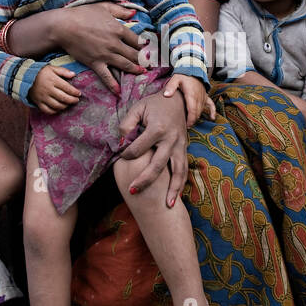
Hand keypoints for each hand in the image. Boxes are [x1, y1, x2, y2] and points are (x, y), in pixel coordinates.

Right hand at [29, 66, 80, 113]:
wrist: (24, 77)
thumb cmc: (40, 72)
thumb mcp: (52, 68)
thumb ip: (63, 71)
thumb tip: (74, 74)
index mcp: (53, 80)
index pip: (67, 88)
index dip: (75, 92)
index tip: (79, 93)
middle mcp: (48, 90)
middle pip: (63, 98)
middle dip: (72, 100)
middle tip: (76, 100)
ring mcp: (43, 97)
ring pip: (57, 105)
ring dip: (65, 106)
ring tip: (69, 104)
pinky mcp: (38, 102)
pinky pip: (48, 110)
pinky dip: (55, 111)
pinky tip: (59, 108)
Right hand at [56, 3, 144, 94]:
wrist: (64, 26)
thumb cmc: (82, 14)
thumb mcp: (103, 7)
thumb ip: (120, 11)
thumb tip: (134, 14)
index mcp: (118, 29)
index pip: (138, 40)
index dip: (146, 46)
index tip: (152, 50)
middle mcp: (114, 44)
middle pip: (134, 54)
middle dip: (145, 60)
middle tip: (153, 64)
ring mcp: (105, 55)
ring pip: (125, 65)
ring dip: (135, 70)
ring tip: (142, 72)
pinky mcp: (95, 63)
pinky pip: (106, 76)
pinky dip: (113, 84)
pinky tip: (119, 92)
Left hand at [118, 90, 189, 207]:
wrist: (179, 99)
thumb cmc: (155, 104)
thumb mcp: (138, 108)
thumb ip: (127, 124)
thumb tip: (121, 142)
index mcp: (158, 128)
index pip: (139, 148)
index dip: (126, 154)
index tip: (121, 156)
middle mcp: (171, 139)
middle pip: (158, 165)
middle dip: (145, 180)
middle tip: (132, 191)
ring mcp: (180, 145)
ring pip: (178, 171)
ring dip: (173, 189)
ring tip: (167, 205)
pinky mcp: (184, 150)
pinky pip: (184, 170)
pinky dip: (181, 185)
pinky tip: (175, 199)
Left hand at [164, 74, 211, 126]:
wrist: (193, 69)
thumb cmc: (184, 75)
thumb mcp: (175, 79)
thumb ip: (171, 87)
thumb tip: (166, 95)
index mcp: (192, 95)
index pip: (192, 111)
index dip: (190, 120)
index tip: (187, 125)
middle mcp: (199, 97)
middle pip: (197, 113)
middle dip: (192, 121)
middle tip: (186, 126)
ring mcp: (203, 97)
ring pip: (202, 110)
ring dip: (197, 117)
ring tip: (191, 123)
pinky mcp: (206, 96)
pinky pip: (211, 105)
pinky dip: (212, 111)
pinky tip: (212, 118)